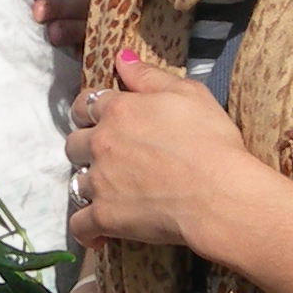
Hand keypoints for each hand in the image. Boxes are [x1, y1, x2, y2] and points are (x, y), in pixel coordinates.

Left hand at [64, 50, 256, 255]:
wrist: (219, 194)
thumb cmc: (211, 141)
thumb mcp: (190, 94)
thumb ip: (150, 76)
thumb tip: (121, 57)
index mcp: (119, 109)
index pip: (87, 104)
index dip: (92, 112)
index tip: (100, 120)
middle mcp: (101, 142)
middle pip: (73, 143)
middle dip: (86, 148)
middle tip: (107, 157)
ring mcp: (100, 181)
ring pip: (76, 182)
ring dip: (90, 186)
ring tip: (109, 193)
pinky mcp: (104, 216)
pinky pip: (80, 225)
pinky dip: (86, 231)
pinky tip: (98, 236)